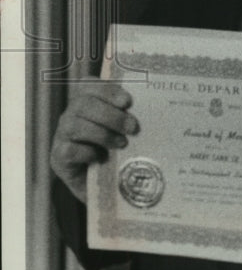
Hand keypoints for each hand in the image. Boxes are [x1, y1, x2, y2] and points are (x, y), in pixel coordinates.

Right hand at [50, 82, 138, 202]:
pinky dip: (88, 152)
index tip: (127, 102)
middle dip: (111, 115)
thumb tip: (154, 107)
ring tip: (122, 144)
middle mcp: (70, 115)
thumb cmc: (117, 151)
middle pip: (83, 104)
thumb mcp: (126, 130)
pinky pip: (69, 150)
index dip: (107, 90)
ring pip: (75, 125)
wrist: (103, 184)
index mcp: (86, 101)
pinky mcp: (59, 157)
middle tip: (133, 128)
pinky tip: (101, 158)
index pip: (89, 84)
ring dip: (102, 134)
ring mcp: (62, 136)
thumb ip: (131, 116)